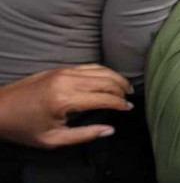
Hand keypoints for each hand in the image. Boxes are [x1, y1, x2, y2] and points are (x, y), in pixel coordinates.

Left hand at [0, 65, 132, 148]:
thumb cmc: (23, 127)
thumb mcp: (53, 140)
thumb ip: (84, 135)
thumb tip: (109, 130)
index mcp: (65, 100)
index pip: (104, 98)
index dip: (120, 104)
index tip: (129, 109)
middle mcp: (67, 81)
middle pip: (106, 80)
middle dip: (122, 89)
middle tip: (130, 99)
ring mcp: (64, 72)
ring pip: (100, 70)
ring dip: (116, 78)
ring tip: (125, 88)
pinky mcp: (60, 68)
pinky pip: (89, 66)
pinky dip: (104, 71)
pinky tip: (109, 79)